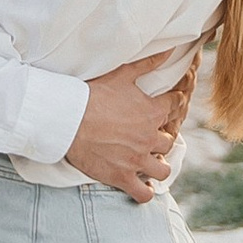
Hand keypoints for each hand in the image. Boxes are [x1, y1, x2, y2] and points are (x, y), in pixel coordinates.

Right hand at [67, 54, 189, 202]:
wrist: (66, 118)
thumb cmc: (92, 94)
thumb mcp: (122, 74)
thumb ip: (148, 62)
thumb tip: (170, 49)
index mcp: (152, 112)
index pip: (175, 107)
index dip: (172, 106)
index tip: (166, 108)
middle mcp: (149, 138)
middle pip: (169, 142)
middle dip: (161, 140)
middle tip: (149, 138)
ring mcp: (137, 160)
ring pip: (162, 170)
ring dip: (157, 167)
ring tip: (148, 163)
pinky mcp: (122, 177)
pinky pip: (144, 193)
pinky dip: (145, 192)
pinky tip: (140, 186)